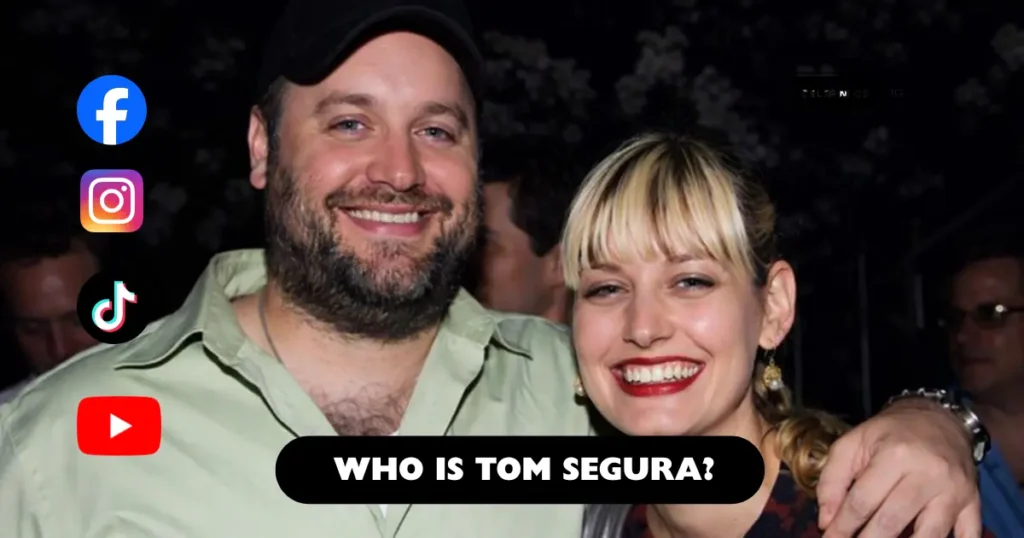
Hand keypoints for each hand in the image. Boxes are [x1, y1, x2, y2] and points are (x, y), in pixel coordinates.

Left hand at [816, 398, 981, 537]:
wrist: (940, 418)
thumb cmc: (890, 433)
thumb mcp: (853, 443)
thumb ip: (832, 479)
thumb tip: (827, 521)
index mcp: (895, 455)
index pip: (863, 501)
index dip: (842, 526)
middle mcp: (928, 474)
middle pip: (892, 521)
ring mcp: (955, 491)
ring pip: (929, 535)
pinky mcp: (974, 502)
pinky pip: (969, 534)